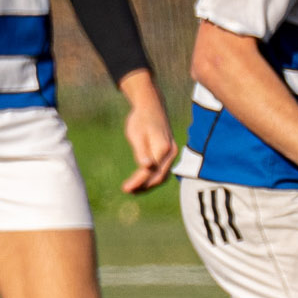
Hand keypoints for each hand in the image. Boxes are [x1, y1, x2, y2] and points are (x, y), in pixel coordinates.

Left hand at [119, 72, 176, 193]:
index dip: (138, 181)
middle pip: (159, 176)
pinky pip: (162, 171)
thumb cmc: (141, 120)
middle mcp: (171, 152)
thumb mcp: (136, 134)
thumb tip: (146, 167)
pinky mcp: (169, 155)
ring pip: (162, 176)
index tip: (125, 188)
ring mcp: (172, 154)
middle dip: (143, 186)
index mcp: (163, 147)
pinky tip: (140, 182)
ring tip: (132, 190)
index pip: (151, 170)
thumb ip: (141, 151)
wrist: (152, 107)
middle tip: (126, 190)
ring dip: (148, 185)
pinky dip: (152, 178)